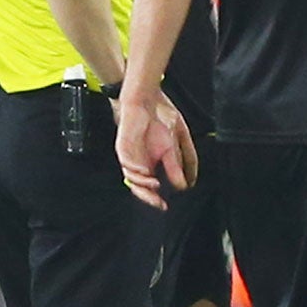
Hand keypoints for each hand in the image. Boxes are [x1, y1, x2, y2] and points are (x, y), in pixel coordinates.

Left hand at [116, 85, 197, 208]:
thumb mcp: (173, 145)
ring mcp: (130, 155)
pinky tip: (144, 171)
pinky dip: (135, 169)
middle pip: (139, 186)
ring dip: (143, 183)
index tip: (165, 206)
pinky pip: (126, 162)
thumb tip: (183, 184)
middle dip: (149, 197)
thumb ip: (176, 165)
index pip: (150, 188)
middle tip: (159, 203)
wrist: (148, 100)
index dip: (156, 198)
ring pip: (132, 177)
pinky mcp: (123, 147)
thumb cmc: (161, 120)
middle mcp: (139, 163)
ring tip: (155, 185)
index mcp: (150, 164)